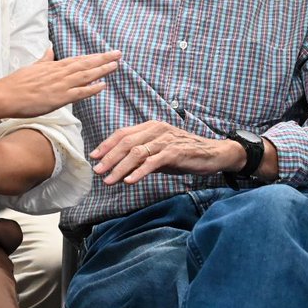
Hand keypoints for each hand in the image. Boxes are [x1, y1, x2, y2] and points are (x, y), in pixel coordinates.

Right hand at [0, 49, 119, 117]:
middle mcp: (59, 73)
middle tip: (118, 54)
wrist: (6, 95)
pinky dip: (92, 88)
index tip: (104, 54)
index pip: (77, 60)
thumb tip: (50, 50)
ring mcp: (60, 85)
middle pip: (85, 64)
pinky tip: (103, 85)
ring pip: (85, 75)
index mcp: (53, 66)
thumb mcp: (32, 67)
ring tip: (116, 66)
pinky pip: (79, 92)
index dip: (92, 57)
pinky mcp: (59, 98)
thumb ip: (43, 59)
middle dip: (102, 59)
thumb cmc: (16, 83)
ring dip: (101, 70)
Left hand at [90, 120, 242, 184]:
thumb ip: (141, 157)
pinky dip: (139, 171)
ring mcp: (166, 140)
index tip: (94, 156)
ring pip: (137, 152)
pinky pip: (153, 162)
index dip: (107, 144)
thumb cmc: (184, 153)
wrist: (213, 154)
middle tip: (97, 170)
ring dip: (120, 167)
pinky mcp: (176, 152)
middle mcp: (156, 130)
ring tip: (109, 179)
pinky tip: (129, 180)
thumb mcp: (159, 153)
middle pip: (126, 142)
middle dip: (109, 157)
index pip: (122, 133)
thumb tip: (119, 169)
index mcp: (150, 127)